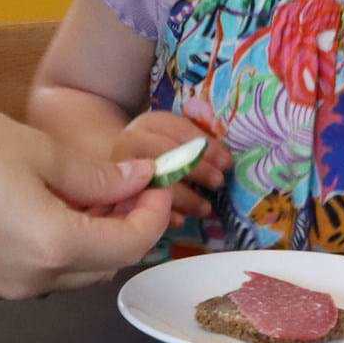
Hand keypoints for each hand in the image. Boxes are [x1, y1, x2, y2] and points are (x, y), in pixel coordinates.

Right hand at [0, 103, 171, 298]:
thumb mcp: (36, 150)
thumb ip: (94, 175)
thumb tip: (136, 181)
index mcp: (54, 247)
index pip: (130, 245)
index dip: (153, 214)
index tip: (155, 183)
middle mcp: (32, 282)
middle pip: (104, 267)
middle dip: (125, 229)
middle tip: (127, 186)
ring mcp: (2, 286)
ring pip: (70, 274)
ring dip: (91, 241)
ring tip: (87, 193)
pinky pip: (36, 274)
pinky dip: (55, 249)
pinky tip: (46, 209)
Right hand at [109, 103, 229, 225]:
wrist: (120, 165)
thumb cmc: (160, 153)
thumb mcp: (176, 139)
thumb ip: (198, 144)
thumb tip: (226, 162)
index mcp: (151, 123)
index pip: (180, 130)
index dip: (207, 147)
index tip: (227, 164)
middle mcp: (131, 139)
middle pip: (165, 152)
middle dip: (196, 169)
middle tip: (218, 183)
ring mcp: (120, 165)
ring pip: (154, 180)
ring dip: (185, 197)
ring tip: (205, 208)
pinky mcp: (116, 191)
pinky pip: (142, 204)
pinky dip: (164, 214)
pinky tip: (180, 220)